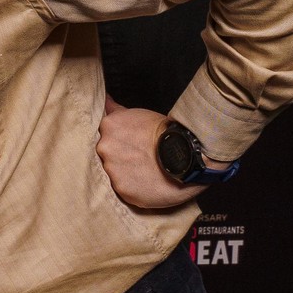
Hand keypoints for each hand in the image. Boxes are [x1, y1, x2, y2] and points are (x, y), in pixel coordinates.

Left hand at [96, 96, 214, 209]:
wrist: (188, 152)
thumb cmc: (167, 132)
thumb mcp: (140, 114)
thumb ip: (117, 110)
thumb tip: (106, 100)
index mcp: (108, 127)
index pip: (104, 137)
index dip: (119, 143)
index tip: (131, 146)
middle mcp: (105, 149)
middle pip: (107, 157)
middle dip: (121, 159)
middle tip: (141, 159)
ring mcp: (113, 171)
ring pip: (115, 176)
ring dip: (128, 175)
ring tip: (147, 172)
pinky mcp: (124, 191)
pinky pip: (126, 192)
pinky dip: (136, 190)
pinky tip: (149, 183)